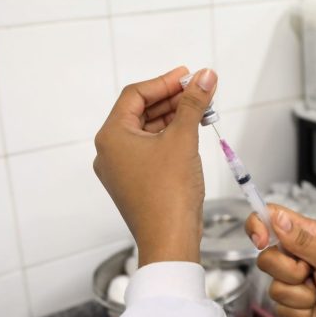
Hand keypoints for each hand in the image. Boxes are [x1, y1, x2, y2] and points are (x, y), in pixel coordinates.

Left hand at [93, 67, 217, 266]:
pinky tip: (193, 132)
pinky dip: (171, 138)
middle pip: (141, 112)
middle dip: (172, 99)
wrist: (169, 240)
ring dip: (174, 118)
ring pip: (148, 132)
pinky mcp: (135, 183)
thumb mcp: (184, 138)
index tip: (189, 76)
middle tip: (200, 90)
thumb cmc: (169, 194)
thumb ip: (193, 103)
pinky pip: (151, 150)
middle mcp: (110, 151)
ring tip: (202, 109)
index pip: (135, 95)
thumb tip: (205, 76)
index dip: (164, 82)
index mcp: (111, 136)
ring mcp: (121, 169)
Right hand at [246, 205, 315, 316]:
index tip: (260, 241)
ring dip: (300, 294)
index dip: (258, 225)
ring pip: (273, 286)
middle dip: (289, 272)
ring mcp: (293, 279)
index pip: (271, 218)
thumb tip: (277, 219)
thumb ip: (303, 240)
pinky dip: (300, 311)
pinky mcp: (293, 302)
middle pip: (266, 258)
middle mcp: (296, 254)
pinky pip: (280, 307)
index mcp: (307, 234)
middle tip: (312, 273)